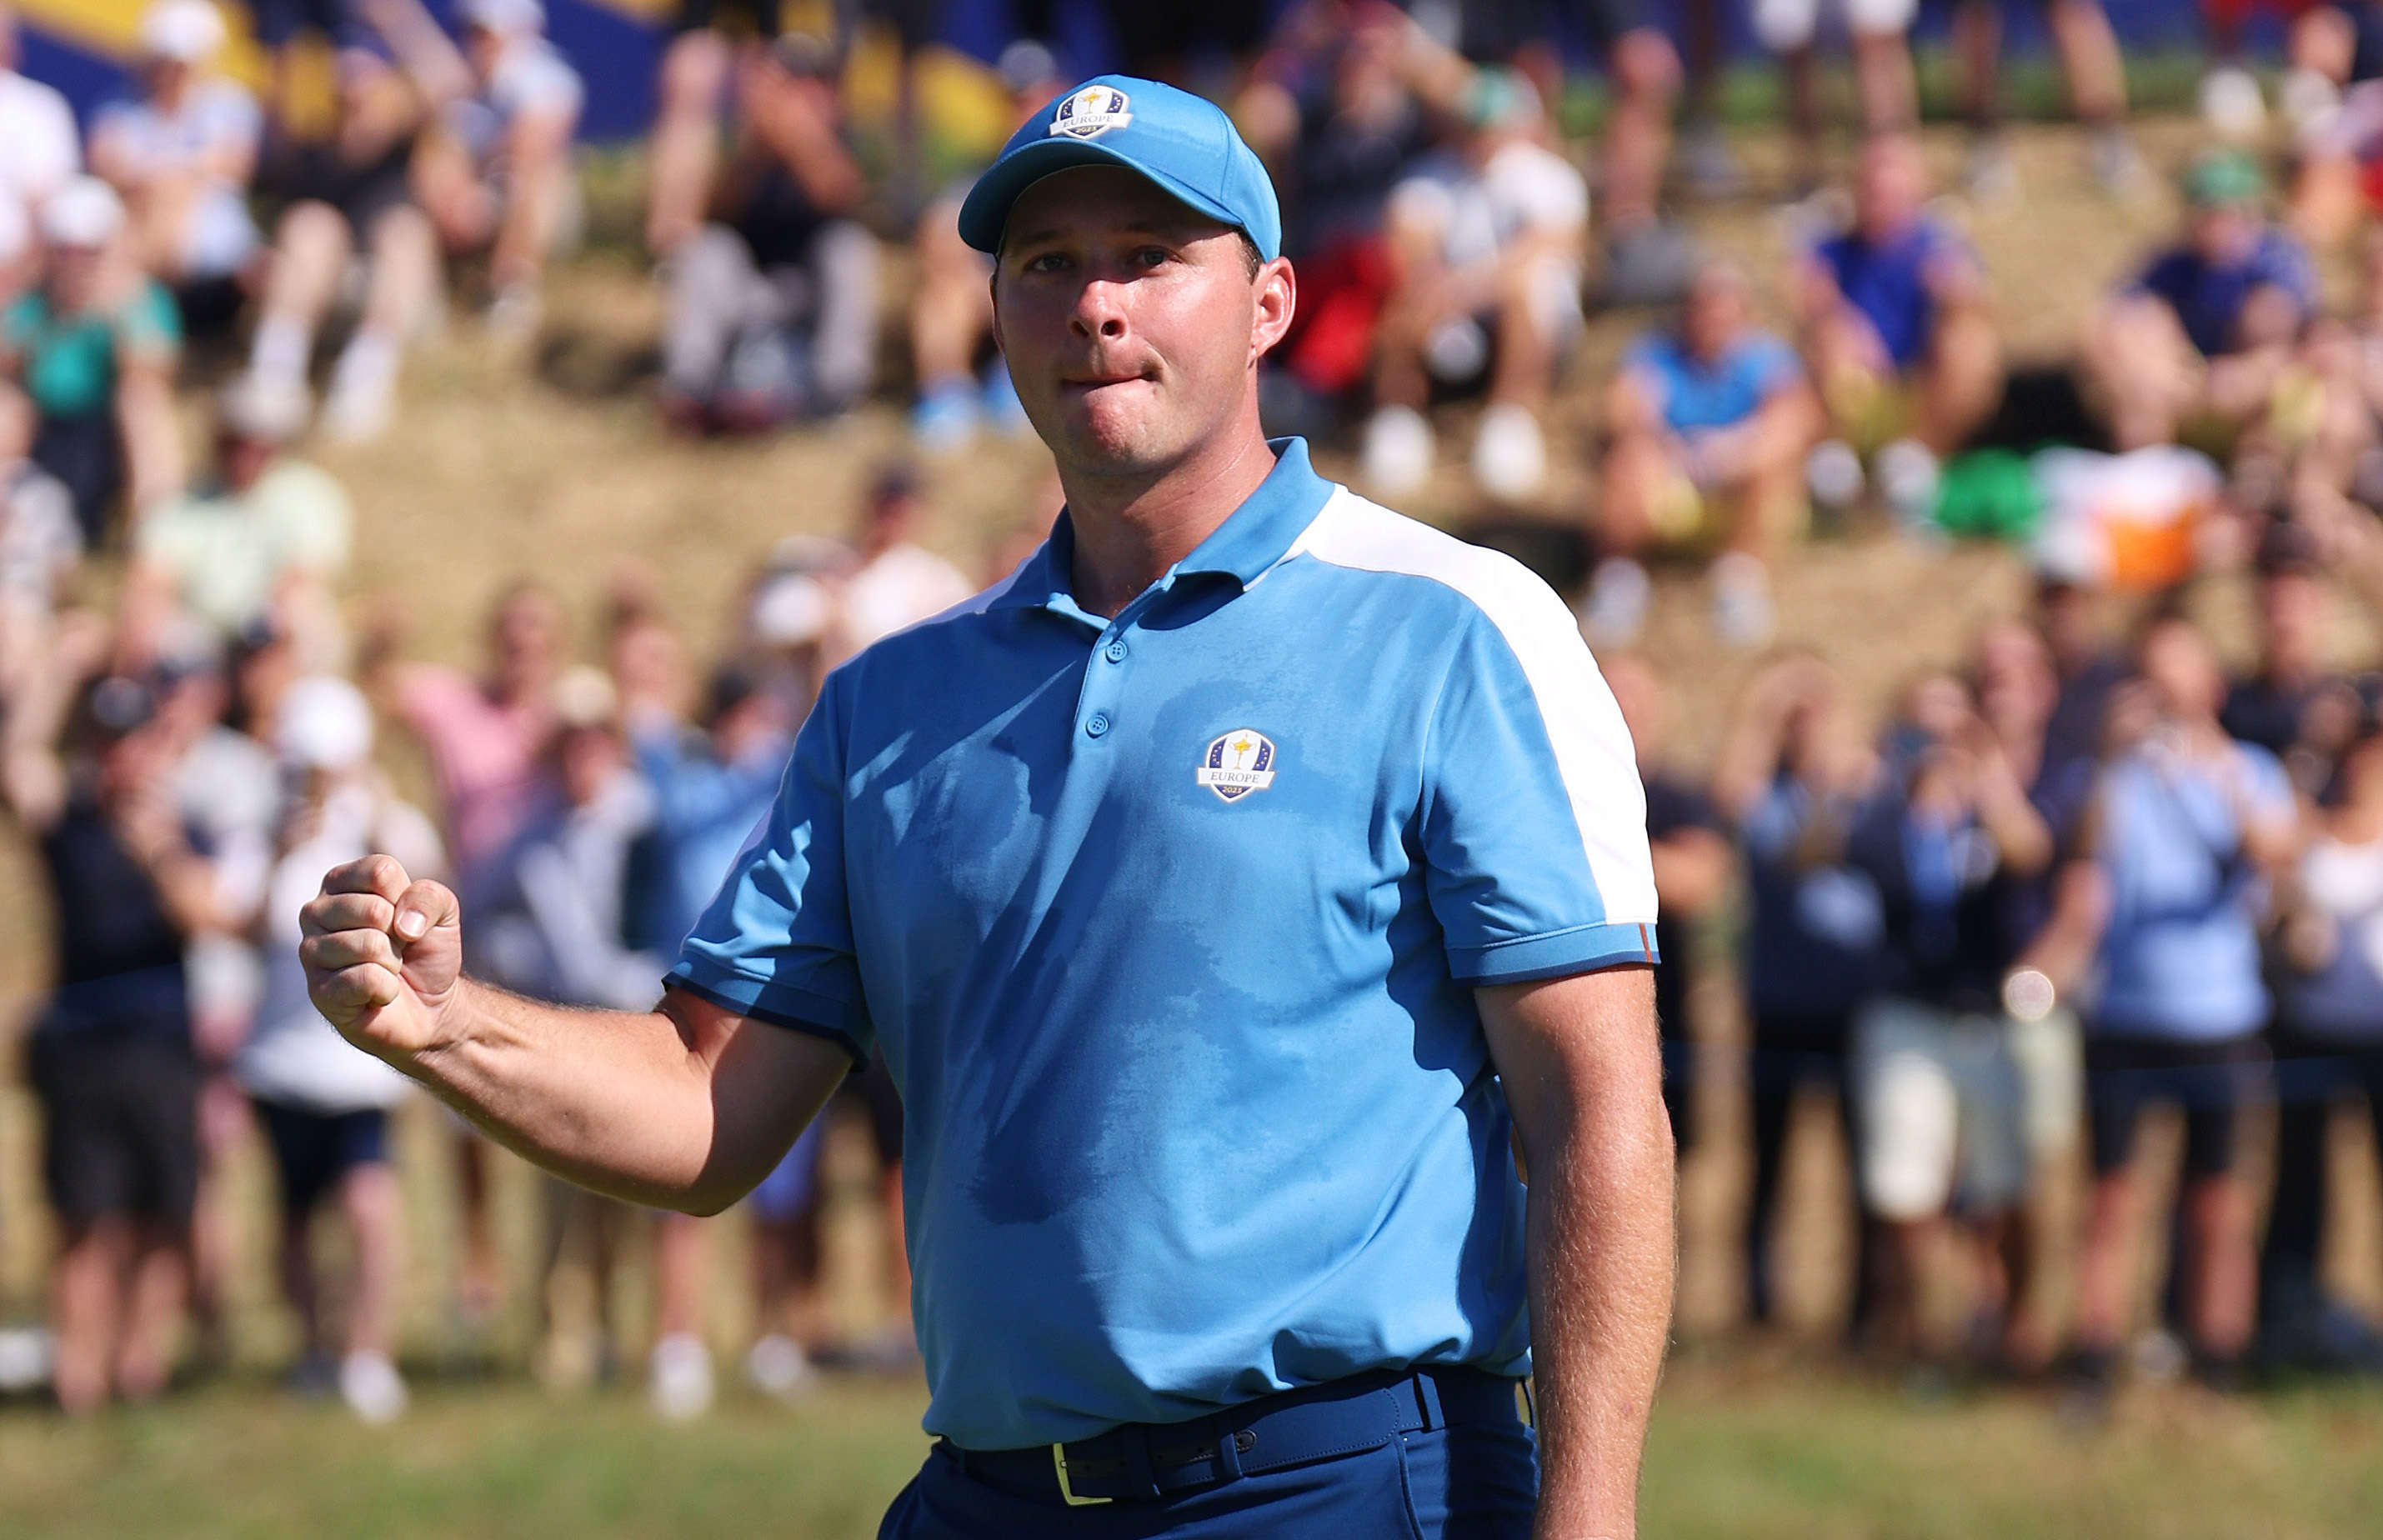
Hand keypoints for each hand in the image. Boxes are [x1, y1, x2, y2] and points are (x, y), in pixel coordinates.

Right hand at [299, 855, 463, 1063]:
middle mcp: (316, 911)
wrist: (429, 1005)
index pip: (380, 872)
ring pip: (370, 945)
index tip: (405, 917)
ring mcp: (311, 951)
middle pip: (374, 910)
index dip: (407, 899)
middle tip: (396, 949)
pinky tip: (377, 994)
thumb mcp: (443, 912)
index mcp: (341, 882)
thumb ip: (429, 897)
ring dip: (393, 963)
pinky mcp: (318, 990)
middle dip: (400, 935)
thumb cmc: (425, 950)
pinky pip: (366, 979)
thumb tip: (401, 923)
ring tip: (386, 970)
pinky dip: (387, 989)